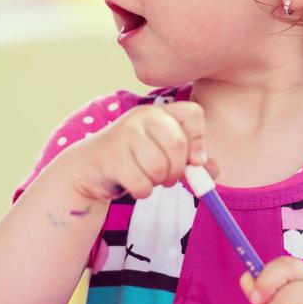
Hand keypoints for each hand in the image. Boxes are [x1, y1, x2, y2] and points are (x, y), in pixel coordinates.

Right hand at [64, 101, 218, 202]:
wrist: (90, 167)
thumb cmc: (134, 160)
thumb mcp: (165, 155)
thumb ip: (192, 161)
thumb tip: (211, 169)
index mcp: (160, 112)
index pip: (193, 113)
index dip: (198, 139)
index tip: (193, 159)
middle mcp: (143, 116)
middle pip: (178, 145)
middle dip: (178, 170)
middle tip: (170, 178)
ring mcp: (125, 134)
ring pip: (159, 167)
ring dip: (158, 182)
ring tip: (148, 179)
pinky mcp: (111, 157)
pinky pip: (141, 183)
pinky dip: (142, 191)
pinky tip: (134, 185)